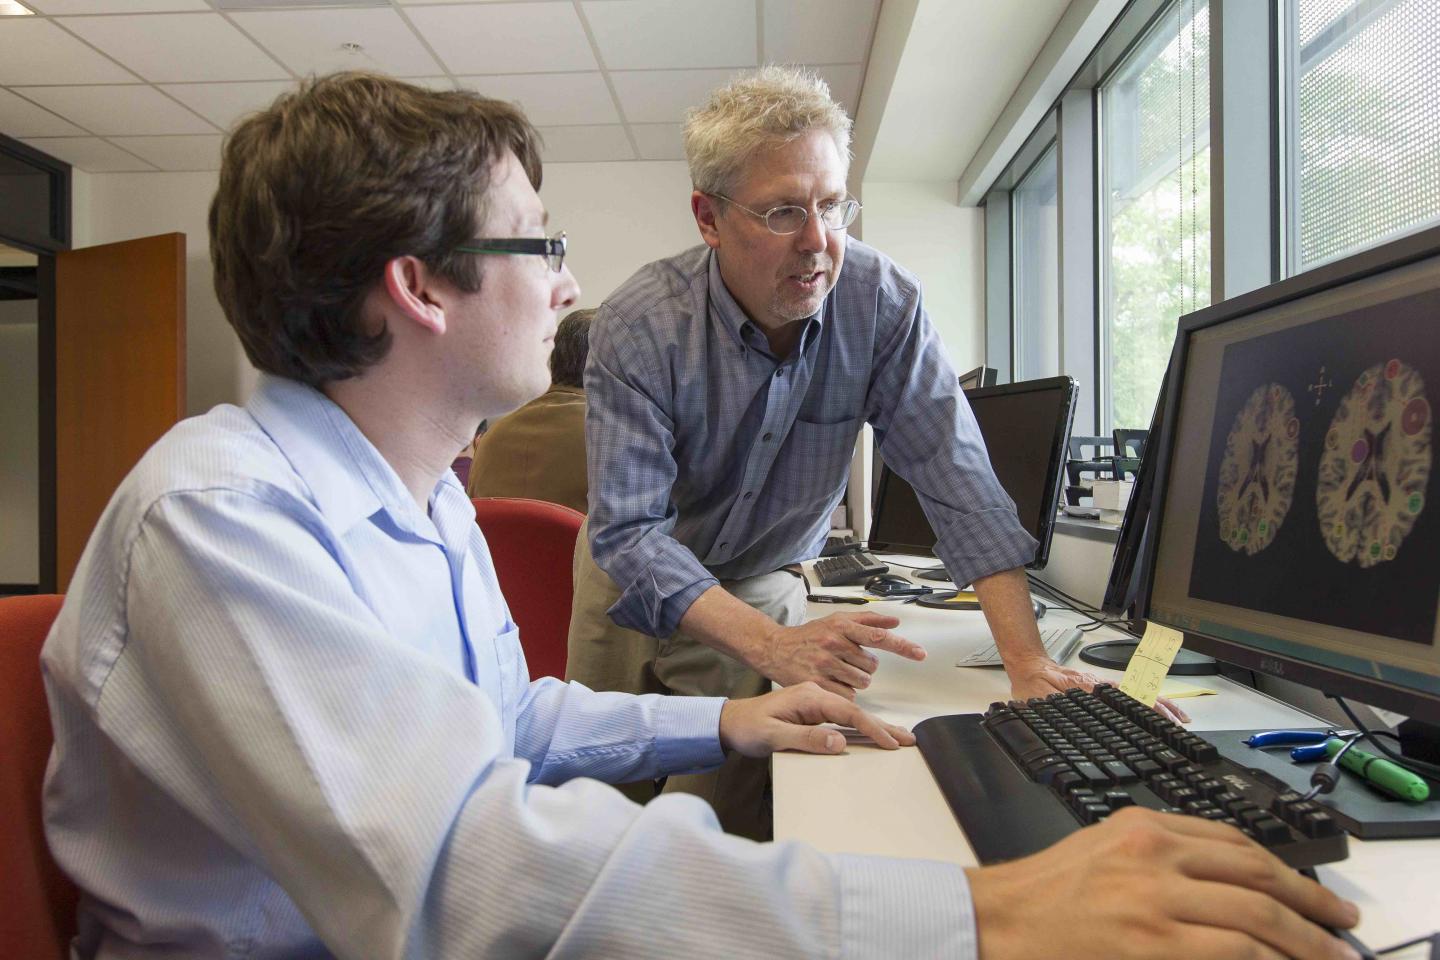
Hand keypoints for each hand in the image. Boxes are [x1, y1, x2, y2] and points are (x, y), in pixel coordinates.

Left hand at [717, 682, 915, 756]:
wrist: (729, 721)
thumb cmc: (748, 727)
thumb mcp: (773, 735)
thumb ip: (806, 738)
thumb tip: (839, 742)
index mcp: (809, 696)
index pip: (848, 713)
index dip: (871, 728)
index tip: (890, 742)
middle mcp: (815, 695)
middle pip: (855, 711)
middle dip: (883, 726)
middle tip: (908, 739)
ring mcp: (815, 702)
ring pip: (851, 714)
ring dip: (876, 725)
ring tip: (899, 736)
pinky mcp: (812, 710)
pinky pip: (841, 717)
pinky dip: (860, 725)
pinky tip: (871, 732)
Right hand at [755, 611, 925, 699]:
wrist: (775, 648)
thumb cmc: (808, 635)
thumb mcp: (836, 620)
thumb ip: (868, 620)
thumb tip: (895, 622)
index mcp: (842, 626)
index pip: (878, 636)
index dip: (902, 646)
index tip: (920, 654)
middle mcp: (834, 643)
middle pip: (872, 665)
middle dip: (863, 665)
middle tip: (845, 660)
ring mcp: (824, 664)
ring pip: (862, 682)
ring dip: (854, 680)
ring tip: (836, 670)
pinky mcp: (817, 683)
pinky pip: (847, 695)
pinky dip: (843, 691)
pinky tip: (830, 682)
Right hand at [966, 807, 1360, 959]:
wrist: (996, 922)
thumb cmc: (1043, 896)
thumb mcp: (1102, 852)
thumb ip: (1158, 859)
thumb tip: (1225, 889)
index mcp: (1143, 825)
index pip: (1235, 842)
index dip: (1286, 871)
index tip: (1312, 894)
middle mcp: (1154, 852)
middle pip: (1257, 874)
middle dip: (1312, 904)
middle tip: (1344, 926)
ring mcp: (1155, 897)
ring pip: (1257, 914)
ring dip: (1305, 942)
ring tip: (1332, 959)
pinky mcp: (1153, 942)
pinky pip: (1234, 950)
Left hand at [1008, 657, 1189, 722]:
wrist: (1029, 665)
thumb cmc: (1034, 682)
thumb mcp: (1039, 699)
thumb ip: (1052, 708)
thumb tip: (1061, 716)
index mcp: (1089, 689)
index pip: (1124, 698)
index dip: (1145, 708)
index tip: (1161, 718)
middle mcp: (1100, 685)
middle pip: (1138, 695)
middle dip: (1162, 708)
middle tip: (1181, 723)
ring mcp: (1102, 686)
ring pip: (1136, 694)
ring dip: (1158, 705)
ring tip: (1178, 719)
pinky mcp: (1101, 688)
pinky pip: (1128, 694)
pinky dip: (1145, 701)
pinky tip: (1154, 711)